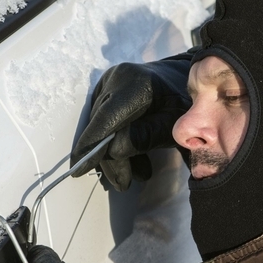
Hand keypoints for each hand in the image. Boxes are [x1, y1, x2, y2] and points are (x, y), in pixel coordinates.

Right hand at [71, 56, 191, 190]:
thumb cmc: (183, 102)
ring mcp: (108, 83)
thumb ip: (148, 135)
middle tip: (123, 184)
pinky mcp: (106, 91)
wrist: (181, 77)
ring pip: (101, 127)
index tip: (79, 169)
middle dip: (111, 160)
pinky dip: (115, 143)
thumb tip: (114, 151)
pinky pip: (104, 122)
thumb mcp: (174, 122)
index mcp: (136, 83)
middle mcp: (116, 79)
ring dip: (115, 156)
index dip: (92, 145)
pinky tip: (134, 162)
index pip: (107, 118)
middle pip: (103, 127)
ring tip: (134, 176)